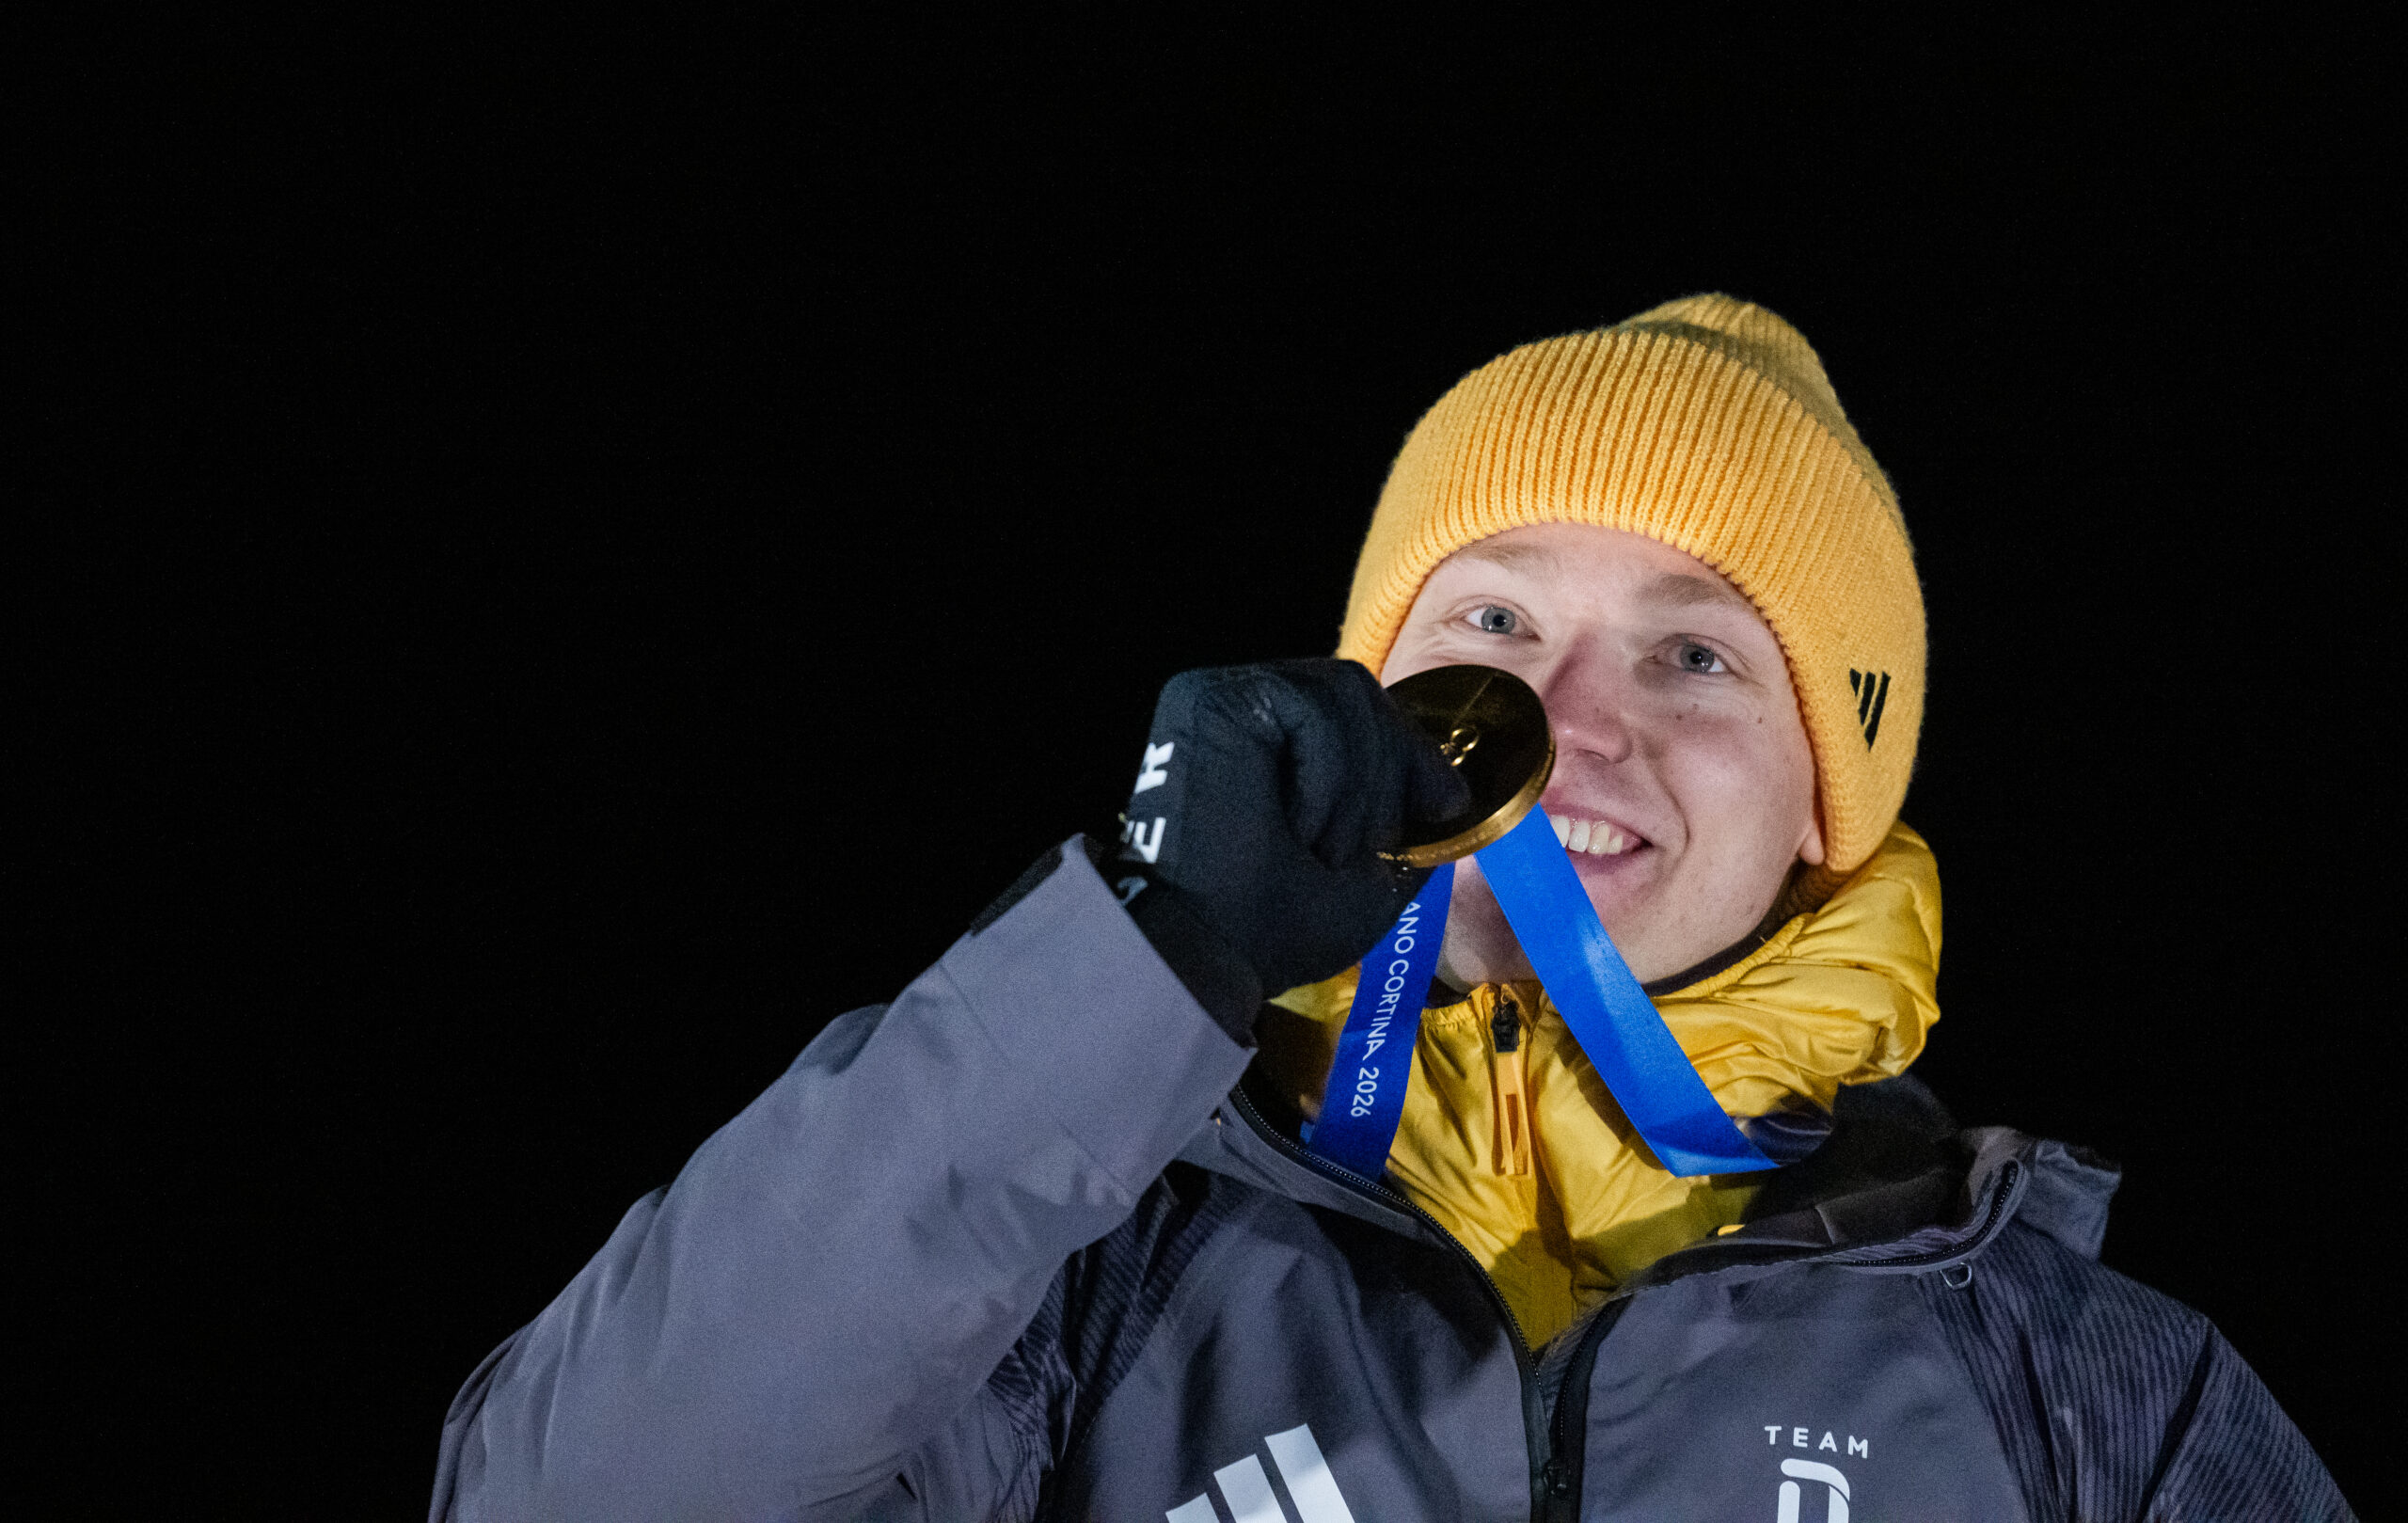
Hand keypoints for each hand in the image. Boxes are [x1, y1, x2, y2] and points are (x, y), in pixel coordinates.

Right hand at [1114, 659, 1469, 1003]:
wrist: (1213, 955)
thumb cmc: (1277, 930)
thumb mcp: (1369, 880)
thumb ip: (1405, 829)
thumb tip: (1450, 792)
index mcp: (1272, 747)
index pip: (1357, 712)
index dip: (1408, 749)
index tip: (1446, 803)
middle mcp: (1244, 711)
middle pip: (1356, 692)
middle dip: (1393, 767)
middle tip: (1372, 845)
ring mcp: (1222, 698)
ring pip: (1342, 693)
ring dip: (1357, 783)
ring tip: (1326, 848)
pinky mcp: (1206, 698)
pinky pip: (1308, 706)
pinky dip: (1327, 771)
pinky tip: (1300, 826)